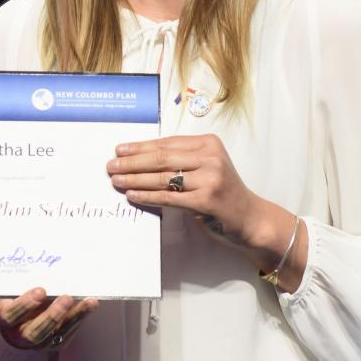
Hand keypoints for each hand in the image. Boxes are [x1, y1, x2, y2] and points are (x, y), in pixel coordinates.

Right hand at [0, 287, 98, 350]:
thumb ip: (23, 281)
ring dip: (73, 317)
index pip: (11, 315)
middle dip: (52, 316)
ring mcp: (37, 343)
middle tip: (66, 298)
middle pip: (33, 332)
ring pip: (55, 334)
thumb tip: (46, 263)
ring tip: (88, 302)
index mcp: (4, 317)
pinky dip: (80, 317)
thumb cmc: (15, 294)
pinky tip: (90, 305)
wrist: (18, 313)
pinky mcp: (54, 343)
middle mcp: (18, 335)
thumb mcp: (14, 287)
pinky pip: (68, 332)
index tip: (41, 290)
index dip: (25, 304)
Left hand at [106, 135, 305, 287]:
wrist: (249, 217)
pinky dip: (146, 195)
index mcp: (208, 143)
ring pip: (161, 177)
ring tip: (116, 180)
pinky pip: (167, 197)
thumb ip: (180, 159)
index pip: (166, 143)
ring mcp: (209, 179)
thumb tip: (139, 157)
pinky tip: (132, 194)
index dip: (140, 147)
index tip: (119, 150)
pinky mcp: (205, 201)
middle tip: (111, 166)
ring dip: (134, 179)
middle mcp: (210, 157)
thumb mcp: (206, 166)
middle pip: (161, 158)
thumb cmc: (222, 191)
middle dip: (132, 162)